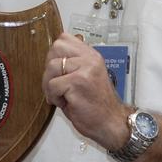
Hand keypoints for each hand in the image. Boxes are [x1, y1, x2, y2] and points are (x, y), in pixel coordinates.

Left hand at [42, 33, 128, 150]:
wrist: (111, 123)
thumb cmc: (97, 105)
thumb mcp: (87, 77)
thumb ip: (74, 64)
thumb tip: (53, 57)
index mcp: (91, 56)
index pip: (64, 38)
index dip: (55, 55)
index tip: (59, 72)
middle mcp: (90, 59)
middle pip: (55, 48)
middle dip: (50, 68)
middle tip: (56, 84)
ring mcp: (85, 69)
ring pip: (51, 66)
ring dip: (49, 85)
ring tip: (60, 96)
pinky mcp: (78, 82)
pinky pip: (53, 85)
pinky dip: (54, 97)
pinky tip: (65, 103)